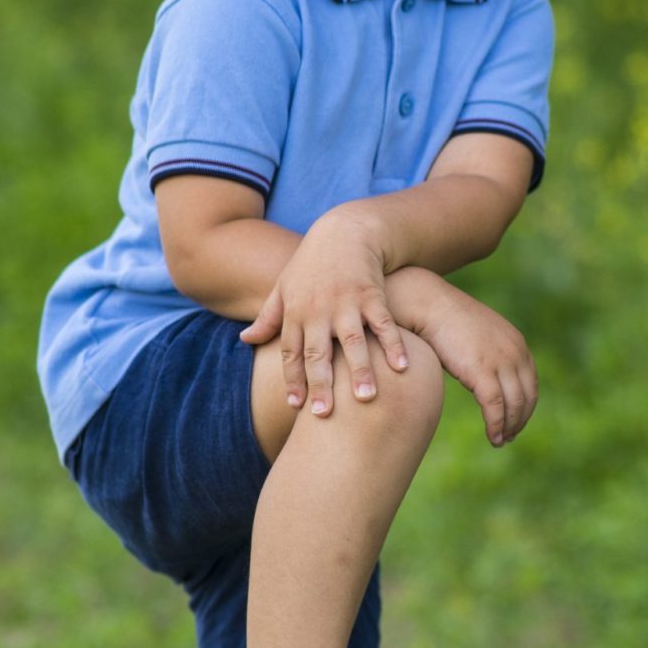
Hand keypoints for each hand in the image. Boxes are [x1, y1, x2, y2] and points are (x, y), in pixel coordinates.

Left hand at [239, 207, 406, 416]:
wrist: (344, 232)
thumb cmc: (311, 264)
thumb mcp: (284, 287)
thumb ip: (268, 317)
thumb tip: (244, 339)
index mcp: (296, 313)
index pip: (291, 352)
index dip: (293, 379)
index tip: (295, 407)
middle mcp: (319, 310)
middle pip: (318, 353)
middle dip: (320, 384)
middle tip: (324, 415)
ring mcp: (347, 302)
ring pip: (352, 341)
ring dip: (360, 369)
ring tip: (367, 398)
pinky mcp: (372, 294)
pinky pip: (383, 323)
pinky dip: (393, 344)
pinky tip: (403, 367)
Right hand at [409, 277, 537, 446]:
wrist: (428, 306)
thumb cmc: (446, 321)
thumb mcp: (478, 337)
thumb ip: (488, 355)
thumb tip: (484, 374)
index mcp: (516, 344)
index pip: (530, 383)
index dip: (525, 407)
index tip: (516, 422)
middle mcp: (514, 352)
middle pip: (526, 396)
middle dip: (519, 420)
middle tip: (509, 437)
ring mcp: (500, 362)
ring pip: (514, 405)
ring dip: (508, 428)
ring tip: (500, 442)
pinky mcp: (482, 372)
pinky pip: (495, 408)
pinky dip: (496, 426)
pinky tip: (492, 437)